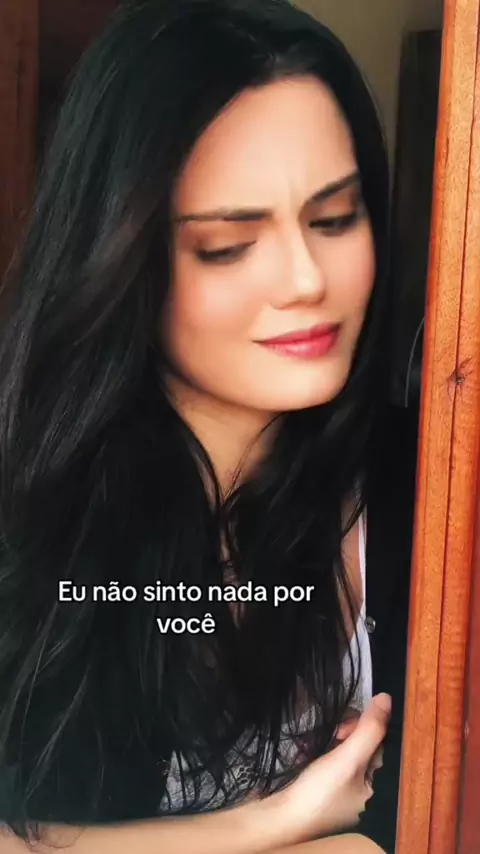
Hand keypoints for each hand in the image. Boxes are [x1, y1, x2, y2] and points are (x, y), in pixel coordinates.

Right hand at [269, 693, 391, 844]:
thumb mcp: (348, 758)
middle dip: (345, 733)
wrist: (279, 820)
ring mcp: (341, 790)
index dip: (364, 727)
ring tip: (311, 743)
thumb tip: (387, 698)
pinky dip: (316, 750)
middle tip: (331, 735)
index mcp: (378, 788)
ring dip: (328, 739)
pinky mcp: (321, 788)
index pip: (380, 743)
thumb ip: (369, 729)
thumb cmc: (319, 793)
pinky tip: (304, 750)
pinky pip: (326, 760)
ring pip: (342, 750)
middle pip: (361, 745)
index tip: (344, 727)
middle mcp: (363, 789)